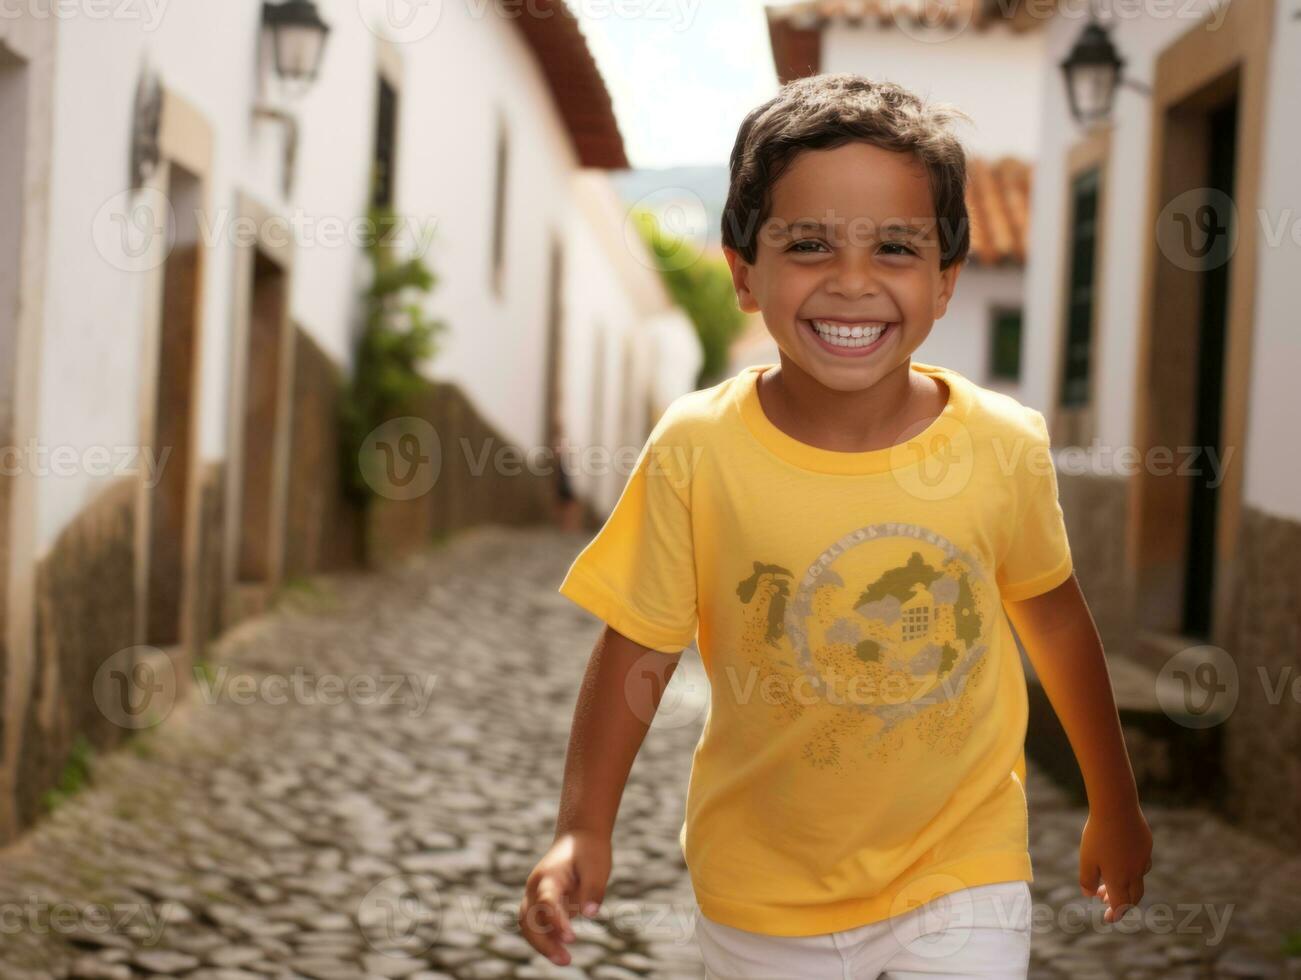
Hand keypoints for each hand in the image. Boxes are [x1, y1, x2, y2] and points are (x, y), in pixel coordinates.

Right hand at [519, 830, 611, 965]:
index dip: (557, 922)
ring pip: (529, 925)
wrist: (579, 837)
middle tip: (565, 959)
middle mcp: (536, 887)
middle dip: (543, 942)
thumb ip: (593, 890)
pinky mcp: (543, 903)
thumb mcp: (597, 867)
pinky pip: (538, 925)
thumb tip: (590, 915)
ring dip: (543, 944)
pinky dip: (547, 939)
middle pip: (528, 919)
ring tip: (565, 960)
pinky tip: (563, 951)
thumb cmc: (589, 851)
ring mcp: (537, 895)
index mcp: (548, 876)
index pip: (546, 903)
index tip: (572, 939)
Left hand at [1079, 801, 1152, 923]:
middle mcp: (1135, 872)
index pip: (1121, 906)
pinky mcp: (1146, 844)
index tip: (1107, 918)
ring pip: (1138, 879)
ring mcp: (1143, 858)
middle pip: (1133, 896)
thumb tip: (1090, 895)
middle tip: (1105, 900)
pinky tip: (1121, 858)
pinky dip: (1132, 868)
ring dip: (1126, 884)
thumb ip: (1087, 880)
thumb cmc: (1098, 835)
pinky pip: (1142, 862)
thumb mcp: (1086, 859)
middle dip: (1121, 902)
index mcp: (1119, 879)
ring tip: (1109, 879)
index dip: (1114, 915)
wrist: (1116, 808)